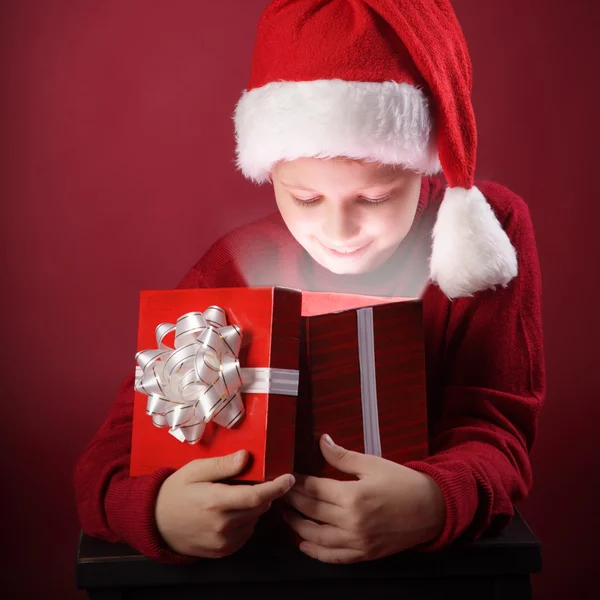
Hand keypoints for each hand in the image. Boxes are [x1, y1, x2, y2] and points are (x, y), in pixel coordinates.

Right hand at [155, 450, 293, 557]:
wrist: (154, 523)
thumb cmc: (175, 491)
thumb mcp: (195, 470)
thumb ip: (222, 465)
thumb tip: (246, 456)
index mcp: (215, 502)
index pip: (256, 496)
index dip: (277, 487)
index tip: (289, 478)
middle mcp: (222, 525)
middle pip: (259, 507)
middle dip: (263, 492)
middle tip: (251, 480)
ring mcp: (223, 542)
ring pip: (254, 520)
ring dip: (254, 507)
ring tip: (234, 496)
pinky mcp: (223, 551)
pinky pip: (246, 533)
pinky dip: (246, 520)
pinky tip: (230, 511)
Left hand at [282, 434, 444, 563]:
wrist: (432, 509)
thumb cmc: (402, 482)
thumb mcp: (372, 464)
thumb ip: (342, 457)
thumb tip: (322, 441)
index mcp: (352, 496)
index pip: (313, 489)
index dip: (297, 482)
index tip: (286, 475)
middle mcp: (351, 522)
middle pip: (311, 511)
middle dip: (291, 501)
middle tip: (278, 492)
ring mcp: (357, 542)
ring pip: (316, 537)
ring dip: (297, 526)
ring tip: (285, 514)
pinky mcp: (363, 554)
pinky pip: (333, 557)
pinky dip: (315, 552)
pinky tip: (303, 543)